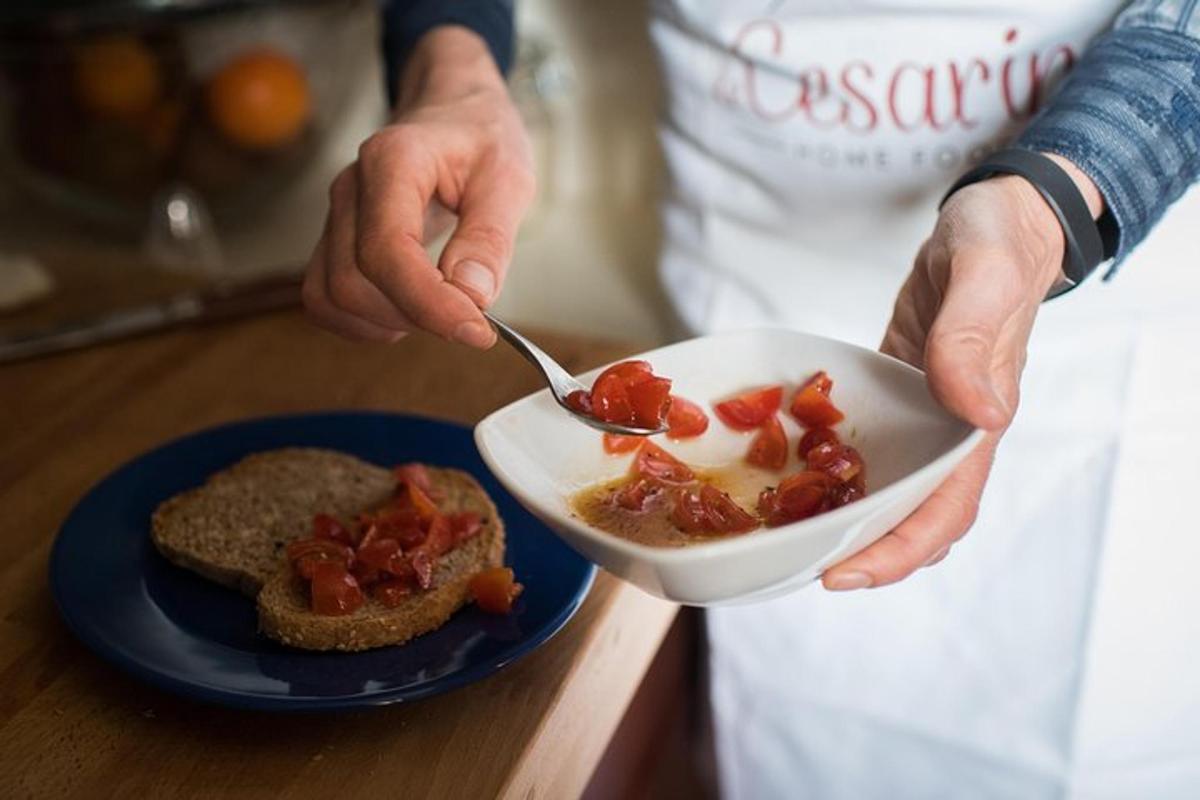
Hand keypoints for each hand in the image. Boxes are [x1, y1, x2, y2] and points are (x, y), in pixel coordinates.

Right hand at [302, 26, 534, 347]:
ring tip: (438, 311)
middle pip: (352, 283)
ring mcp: (335, 216)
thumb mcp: (508, 176)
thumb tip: (473, 295)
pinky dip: (363, 322)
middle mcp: (352, 188)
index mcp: (393, 161)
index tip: (477, 330)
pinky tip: (407, 312)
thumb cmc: (480, 137)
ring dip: (386, 323)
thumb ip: (490, 237)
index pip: (388, 251)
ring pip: (331, 297)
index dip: (428, 303)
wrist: (452, 109)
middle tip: (469, 316)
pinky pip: (325, 299)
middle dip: (414, 316)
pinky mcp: (333, 240)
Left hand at [822, 155, 1102, 590]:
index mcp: (979, 419)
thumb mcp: (984, 276)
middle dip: (863, 552)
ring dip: (848, 519)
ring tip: (789, 535)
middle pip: (913, 516)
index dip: (899, 552)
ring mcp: (924, 416)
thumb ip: (972, 338)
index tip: (844, 574)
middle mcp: (951, 429)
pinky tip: (794, 475)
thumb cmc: (999, 243)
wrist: (997, 220)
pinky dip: (838, 470)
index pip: (946, 510)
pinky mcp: (899, 396)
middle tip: (798, 564)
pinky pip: (871, 447)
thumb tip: (981, 414)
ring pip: (890, 489)